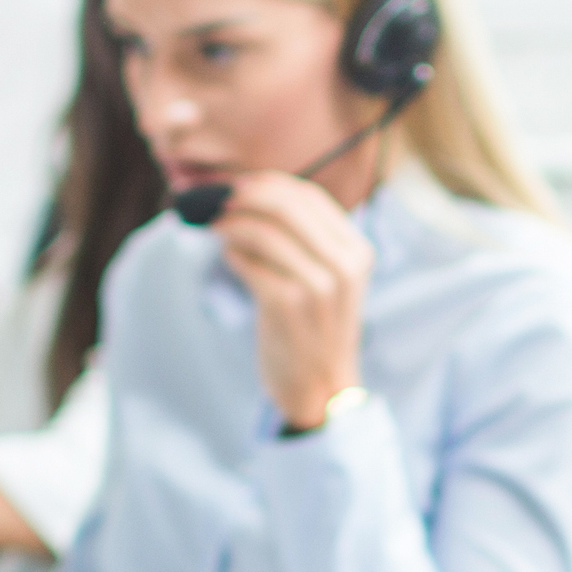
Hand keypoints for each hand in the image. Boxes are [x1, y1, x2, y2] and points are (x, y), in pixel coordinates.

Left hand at [207, 175, 372, 430]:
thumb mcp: (330, 280)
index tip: (241, 184)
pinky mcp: (288, 306)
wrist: (321, 387)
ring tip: (214, 227)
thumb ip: (307, 241)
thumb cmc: (315, 330)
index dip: (270, 183)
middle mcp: (344, 265)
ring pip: (264, 232)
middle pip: (287, 206)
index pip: (310, 197)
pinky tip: (228, 257)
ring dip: (231, 224)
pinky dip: (232, 253)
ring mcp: (318, 286)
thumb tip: (253, 196)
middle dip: (245, 196)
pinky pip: (250, 263)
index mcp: (357, 252)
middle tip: (217, 200)